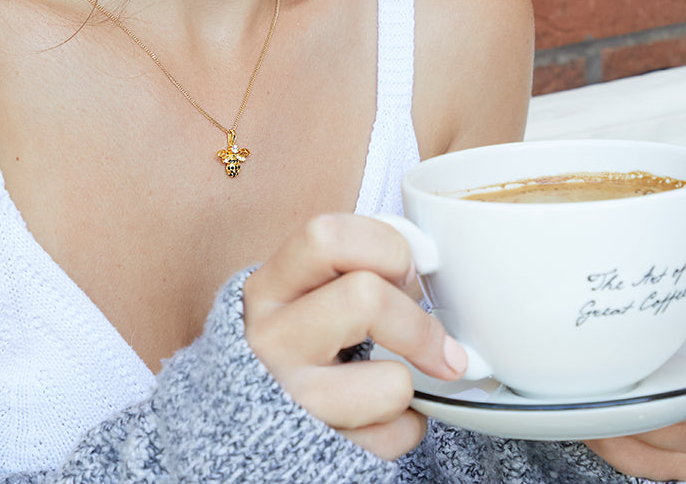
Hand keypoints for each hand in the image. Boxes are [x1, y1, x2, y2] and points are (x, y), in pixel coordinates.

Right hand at [243, 214, 467, 459]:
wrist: (247, 419)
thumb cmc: (296, 340)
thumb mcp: (306, 291)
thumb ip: (355, 263)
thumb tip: (426, 258)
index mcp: (271, 285)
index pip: (327, 237)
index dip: (385, 246)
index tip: (408, 271)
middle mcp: (270, 337)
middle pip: (365, 298)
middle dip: (418, 324)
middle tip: (438, 345)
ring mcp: (291, 397)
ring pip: (390, 383)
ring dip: (407, 386)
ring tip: (386, 385)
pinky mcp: (317, 448)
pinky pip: (395, 437)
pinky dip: (404, 428)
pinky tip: (377, 417)